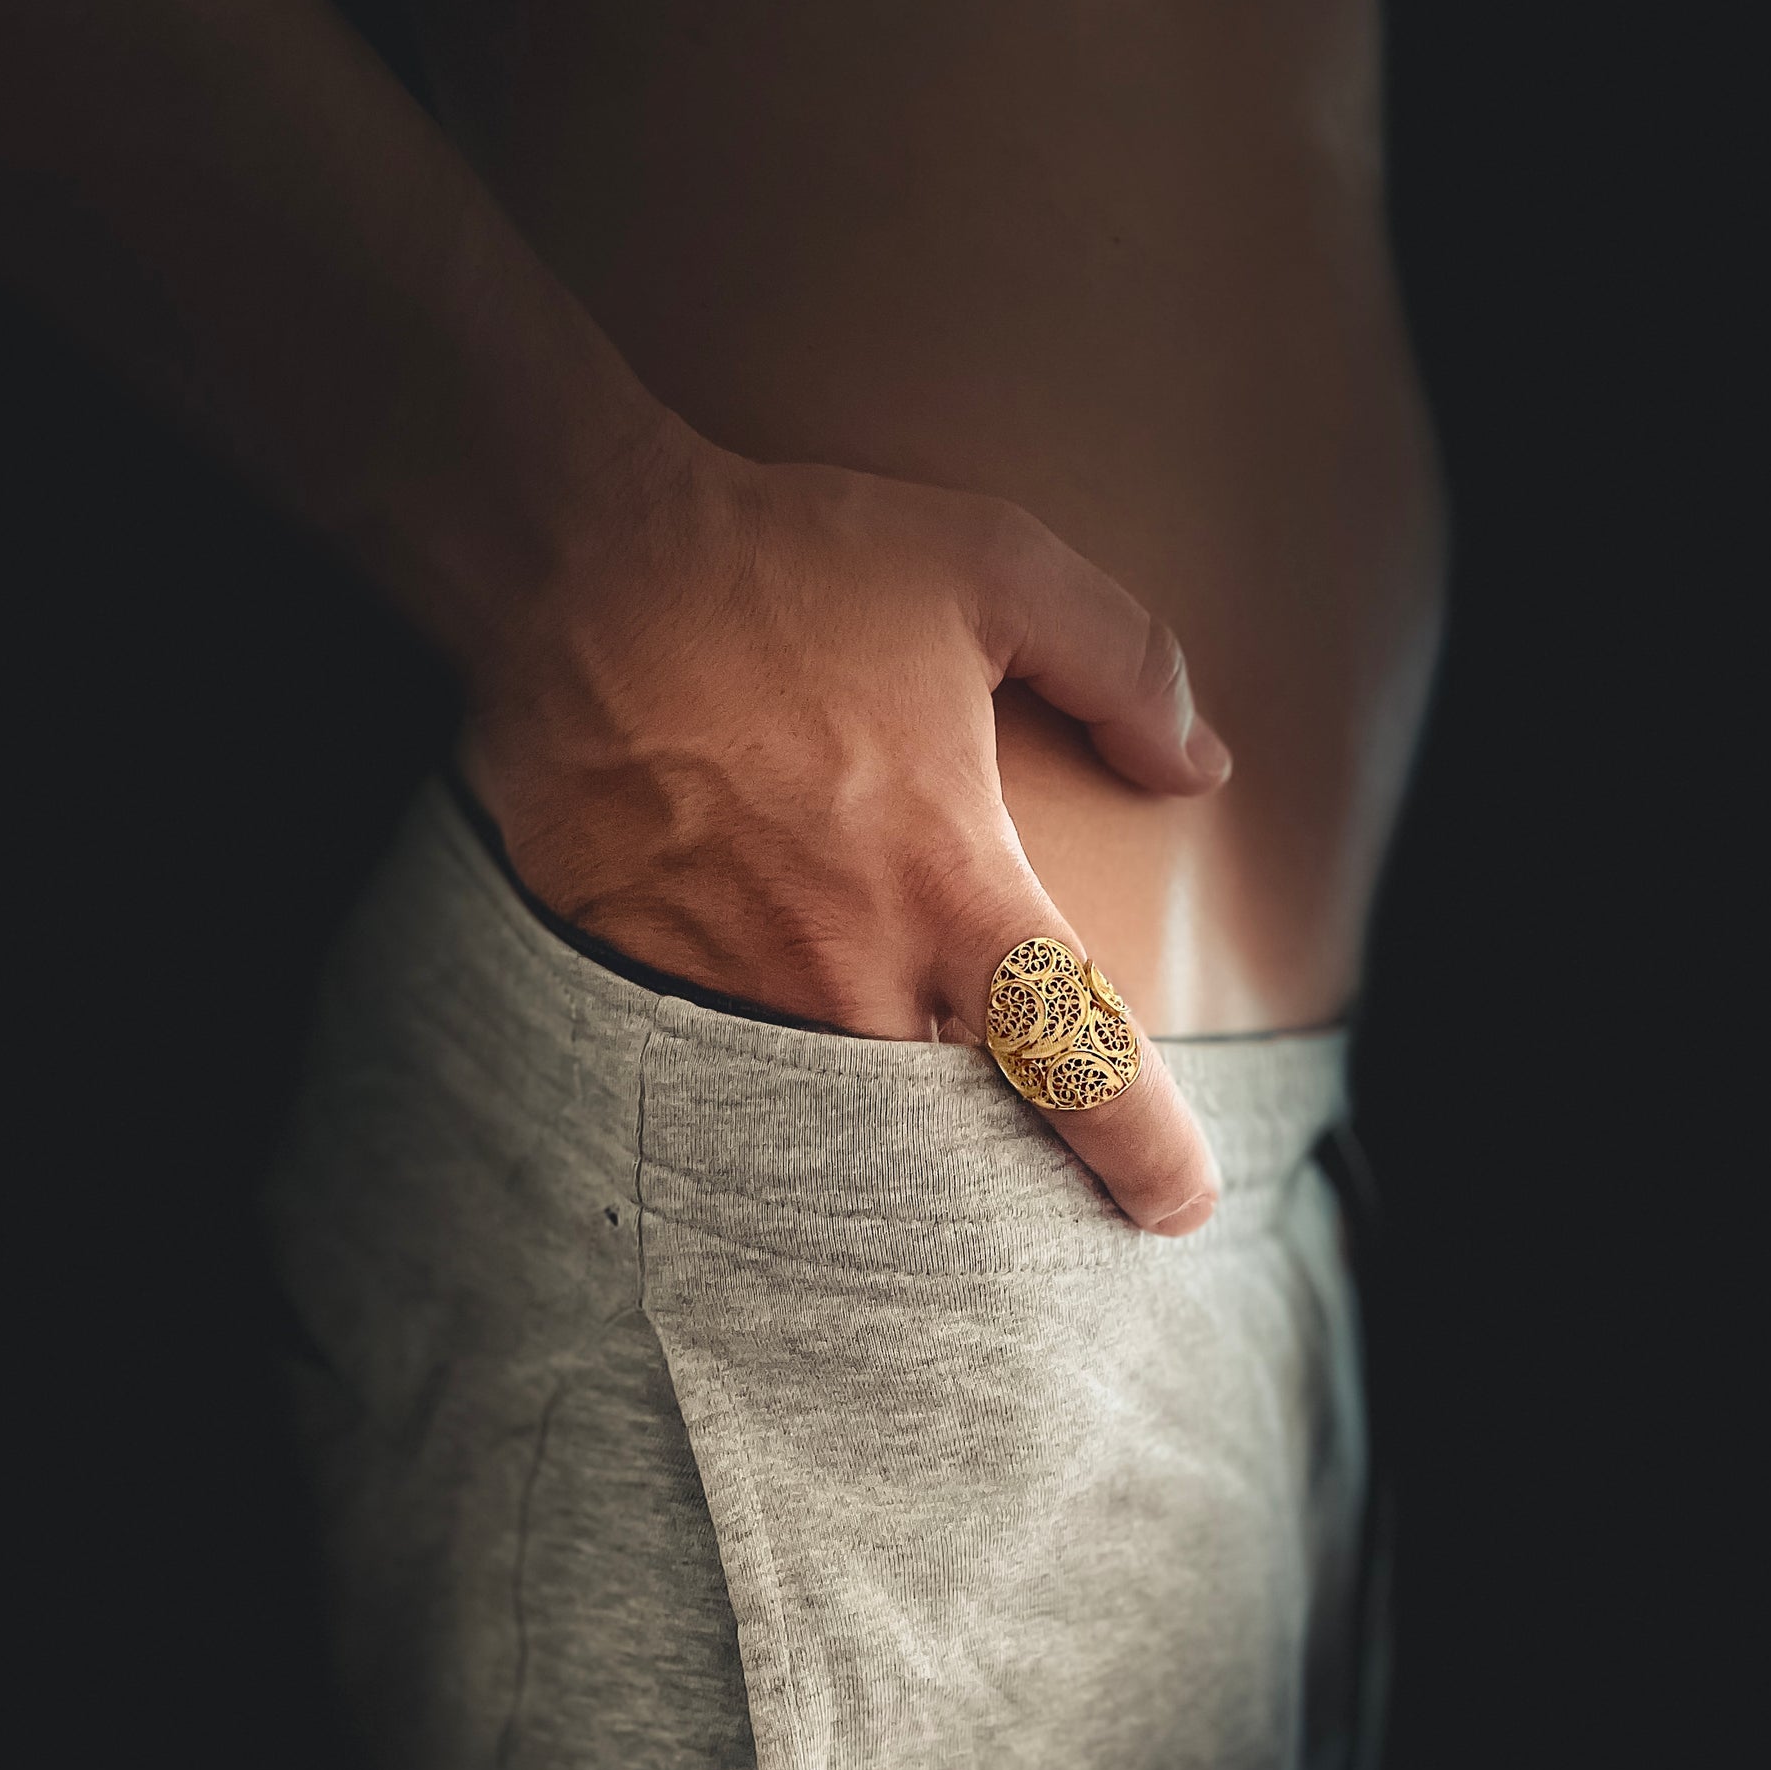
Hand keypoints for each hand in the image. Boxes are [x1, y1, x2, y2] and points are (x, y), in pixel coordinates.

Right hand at [456, 422, 1230, 1233]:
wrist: (572, 571)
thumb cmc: (788, 564)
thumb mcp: (994, 564)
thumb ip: (1125, 663)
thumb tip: (1198, 764)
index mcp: (950, 884)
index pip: (1075, 1062)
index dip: (1146, 1151)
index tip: (1179, 1205)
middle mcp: (844, 970)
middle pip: (948, 1135)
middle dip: (993, 1161)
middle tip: (1019, 1162)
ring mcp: (730, 997)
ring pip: (831, 1126)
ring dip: (875, 1130)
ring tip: (888, 1091)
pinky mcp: (636, 995)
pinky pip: (722, 1077)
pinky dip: (764, 1081)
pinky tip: (768, 1035)